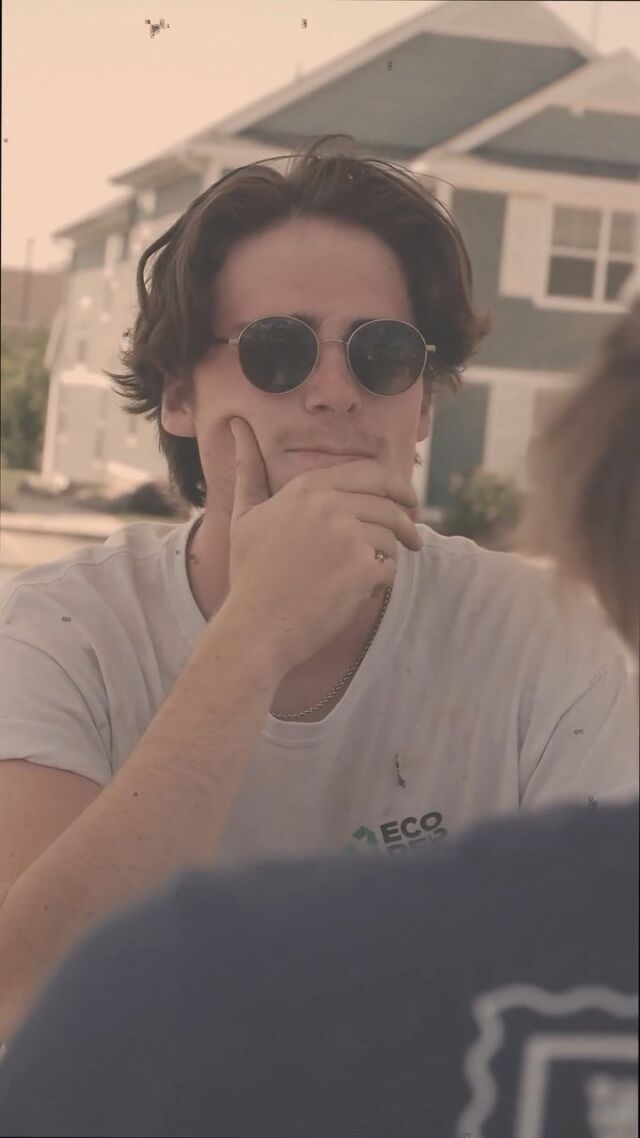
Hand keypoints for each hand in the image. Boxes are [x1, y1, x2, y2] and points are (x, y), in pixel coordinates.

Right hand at [223, 418, 422, 675]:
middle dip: (407, 521)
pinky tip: (357, 594)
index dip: (397, 487)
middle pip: (389, 504)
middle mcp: (329, 505)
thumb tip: (238, 425)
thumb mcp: (246, 515)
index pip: (371, 473)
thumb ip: (250, 470)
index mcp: (307, 488)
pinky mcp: (361, 569)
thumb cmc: (250, 574)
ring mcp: (347, 536)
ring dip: (387, 557)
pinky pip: (389, 569)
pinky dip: (380, 583)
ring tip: (368, 575)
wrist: (255, 627)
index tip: (407, 502)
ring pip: (391, 538)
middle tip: (414, 538)